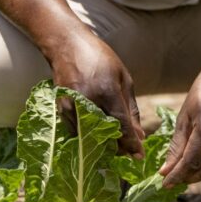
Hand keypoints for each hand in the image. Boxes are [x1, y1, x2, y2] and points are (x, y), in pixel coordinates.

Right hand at [47, 29, 144, 157]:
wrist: (67, 45)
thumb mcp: (123, 78)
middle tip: (130, 154)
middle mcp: (88, 100)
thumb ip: (131, 108)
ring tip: (116, 147)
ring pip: (90, 137)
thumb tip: (139, 135)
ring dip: (104, 145)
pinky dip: (89, 137)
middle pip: (106, 135)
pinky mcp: (61, 109)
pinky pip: (77, 131)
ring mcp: (72, 105)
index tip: (139, 156)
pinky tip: (98, 136)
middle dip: (119, 147)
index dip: (131, 143)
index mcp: (107, 90)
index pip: (121, 124)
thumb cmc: (101, 58)